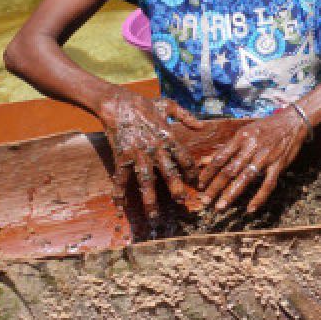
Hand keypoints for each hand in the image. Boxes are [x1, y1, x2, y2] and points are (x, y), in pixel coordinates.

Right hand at [99, 90, 203, 219]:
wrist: (118, 103)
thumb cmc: (144, 103)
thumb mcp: (169, 105)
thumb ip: (186, 116)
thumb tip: (202, 126)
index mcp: (168, 137)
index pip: (184, 157)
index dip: (192, 171)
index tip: (196, 183)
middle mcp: (155, 148)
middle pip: (168, 172)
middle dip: (175, 189)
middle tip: (181, 203)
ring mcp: (138, 154)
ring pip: (146, 181)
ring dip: (149, 199)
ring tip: (153, 216)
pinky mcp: (121, 157)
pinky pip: (120, 178)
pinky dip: (119, 193)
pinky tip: (120, 207)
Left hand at [197, 106, 309, 212]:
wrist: (293, 122)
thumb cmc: (266, 127)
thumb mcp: (245, 132)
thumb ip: (227, 148)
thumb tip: (206, 160)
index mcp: (241, 138)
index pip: (220, 158)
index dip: (208, 173)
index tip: (200, 185)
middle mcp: (252, 147)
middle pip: (229, 170)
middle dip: (215, 187)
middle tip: (204, 201)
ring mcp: (266, 157)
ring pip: (245, 178)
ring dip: (231, 194)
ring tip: (220, 207)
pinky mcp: (279, 165)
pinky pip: (268, 184)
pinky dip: (259, 197)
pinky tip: (250, 209)